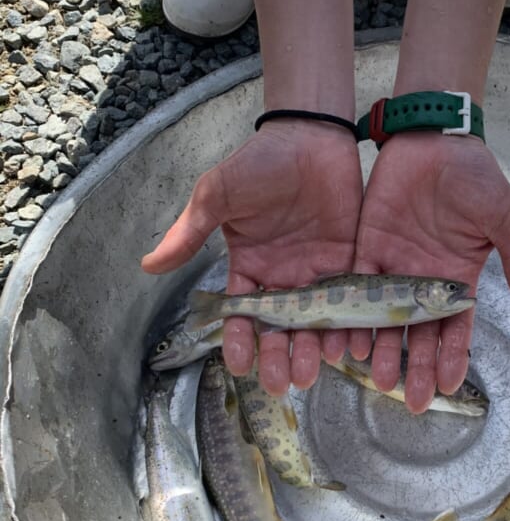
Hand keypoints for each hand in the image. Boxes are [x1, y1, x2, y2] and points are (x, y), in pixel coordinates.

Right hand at [141, 121, 362, 392]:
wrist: (310, 136)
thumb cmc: (260, 164)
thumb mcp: (217, 195)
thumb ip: (189, 233)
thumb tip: (147, 267)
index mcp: (249, 267)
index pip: (243, 314)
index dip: (239, 340)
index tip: (238, 366)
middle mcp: (283, 278)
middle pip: (280, 328)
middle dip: (278, 358)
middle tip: (281, 384)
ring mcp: (317, 273)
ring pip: (314, 322)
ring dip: (312, 350)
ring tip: (311, 374)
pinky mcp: (350, 263)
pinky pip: (349, 301)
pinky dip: (348, 325)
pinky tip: (346, 347)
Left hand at [351, 132, 509, 412]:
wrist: (436, 138)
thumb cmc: (475, 176)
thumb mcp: (504, 220)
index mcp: (457, 277)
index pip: (456, 328)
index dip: (453, 357)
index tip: (449, 387)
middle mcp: (424, 280)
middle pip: (419, 334)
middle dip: (417, 367)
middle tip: (410, 401)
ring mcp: (394, 266)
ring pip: (385, 318)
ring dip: (382, 349)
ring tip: (377, 381)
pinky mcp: (367, 248)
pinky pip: (355, 288)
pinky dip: (351, 314)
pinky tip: (346, 341)